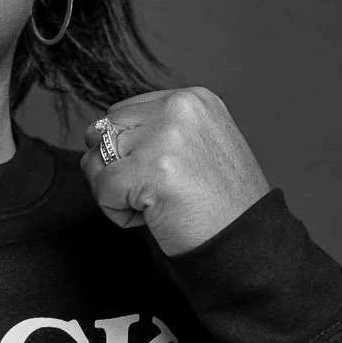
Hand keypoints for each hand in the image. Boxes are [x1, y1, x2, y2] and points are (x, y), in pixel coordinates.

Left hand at [81, 87, 270, 256]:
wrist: (248, 242)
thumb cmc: (221, 205)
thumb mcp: (198, 146)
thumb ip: (155, 132)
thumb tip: (94, 134)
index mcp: (191, 100)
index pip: (123, 114)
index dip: (128, 152)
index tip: (160, 175)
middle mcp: (179, 109)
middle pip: (104, 133)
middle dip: (115, 168)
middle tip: (152, 193)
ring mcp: (166, 137)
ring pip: (98, 160)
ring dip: (115, 191)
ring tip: (154, 205)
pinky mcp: (153, 170)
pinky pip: (102, 188)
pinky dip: (117, 212)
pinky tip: (150, 218)